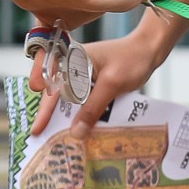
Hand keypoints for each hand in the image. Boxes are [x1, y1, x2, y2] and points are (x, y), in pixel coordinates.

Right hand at [26, 20, 173, 137]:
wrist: (150, 50)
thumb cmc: (131, 59)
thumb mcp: (112, 84)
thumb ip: (93, 107)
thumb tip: (76, 132)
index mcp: (71, 58)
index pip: (50, 84)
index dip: (43, 107)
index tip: (38, 127)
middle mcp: (72, 66)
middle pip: (55, 94)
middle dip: (48, 115)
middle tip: (40, 137)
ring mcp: (82, 75)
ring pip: (68, 100)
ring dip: (64, 117)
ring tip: (55, 138)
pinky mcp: (92, 84)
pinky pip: (81, 101)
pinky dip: (80, 114)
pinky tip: (80, 129)